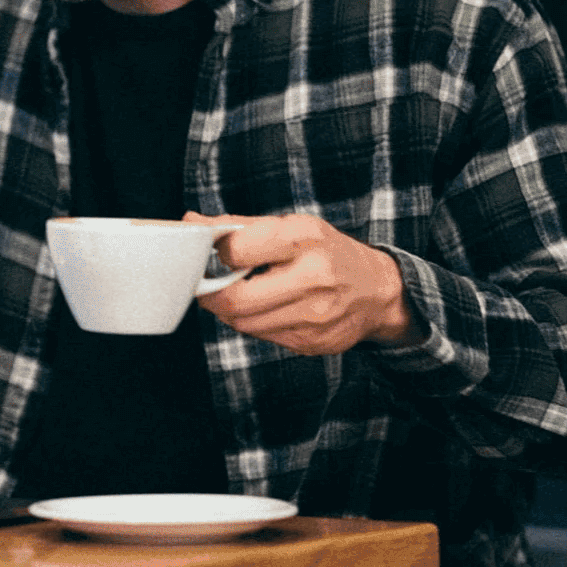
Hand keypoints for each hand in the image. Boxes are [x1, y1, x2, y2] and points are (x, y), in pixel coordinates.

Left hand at [181, 212, 421, 354]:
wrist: (377, 290)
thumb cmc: (326, 252)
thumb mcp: (290, 227)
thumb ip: (238, 226)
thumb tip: (190, 224)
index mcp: (304, 238)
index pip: (236, 251)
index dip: (217, 254)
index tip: (216, 253)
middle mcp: (313, 277)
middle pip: (235, 299)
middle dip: (211, 294)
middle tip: (207, 286)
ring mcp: (315, 315)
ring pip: (244, 323)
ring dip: (229, 311)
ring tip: (237, 294)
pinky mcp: (312, 343)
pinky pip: (262, 337)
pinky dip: (252, 323)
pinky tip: (263, 308)